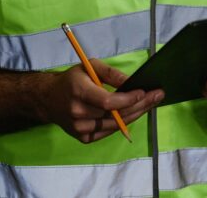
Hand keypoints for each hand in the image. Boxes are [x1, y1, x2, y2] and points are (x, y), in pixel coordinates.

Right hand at [40, 59, 163, 143]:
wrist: (49, 99)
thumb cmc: (72, 80)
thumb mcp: (89, 66)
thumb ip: (111, 73)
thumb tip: (132, 82)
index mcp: (78, 92)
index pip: (108, 102)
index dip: (128, 99)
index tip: (145, 92)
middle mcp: (78, 113)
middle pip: (116, 115)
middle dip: (140, 105)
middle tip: (157, 96)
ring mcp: (80, 129)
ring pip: (116, 125)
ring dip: (135, 114)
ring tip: (150, 103)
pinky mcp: (84, 139)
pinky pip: (109, 132)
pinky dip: (122, 122)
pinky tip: (134, 112)